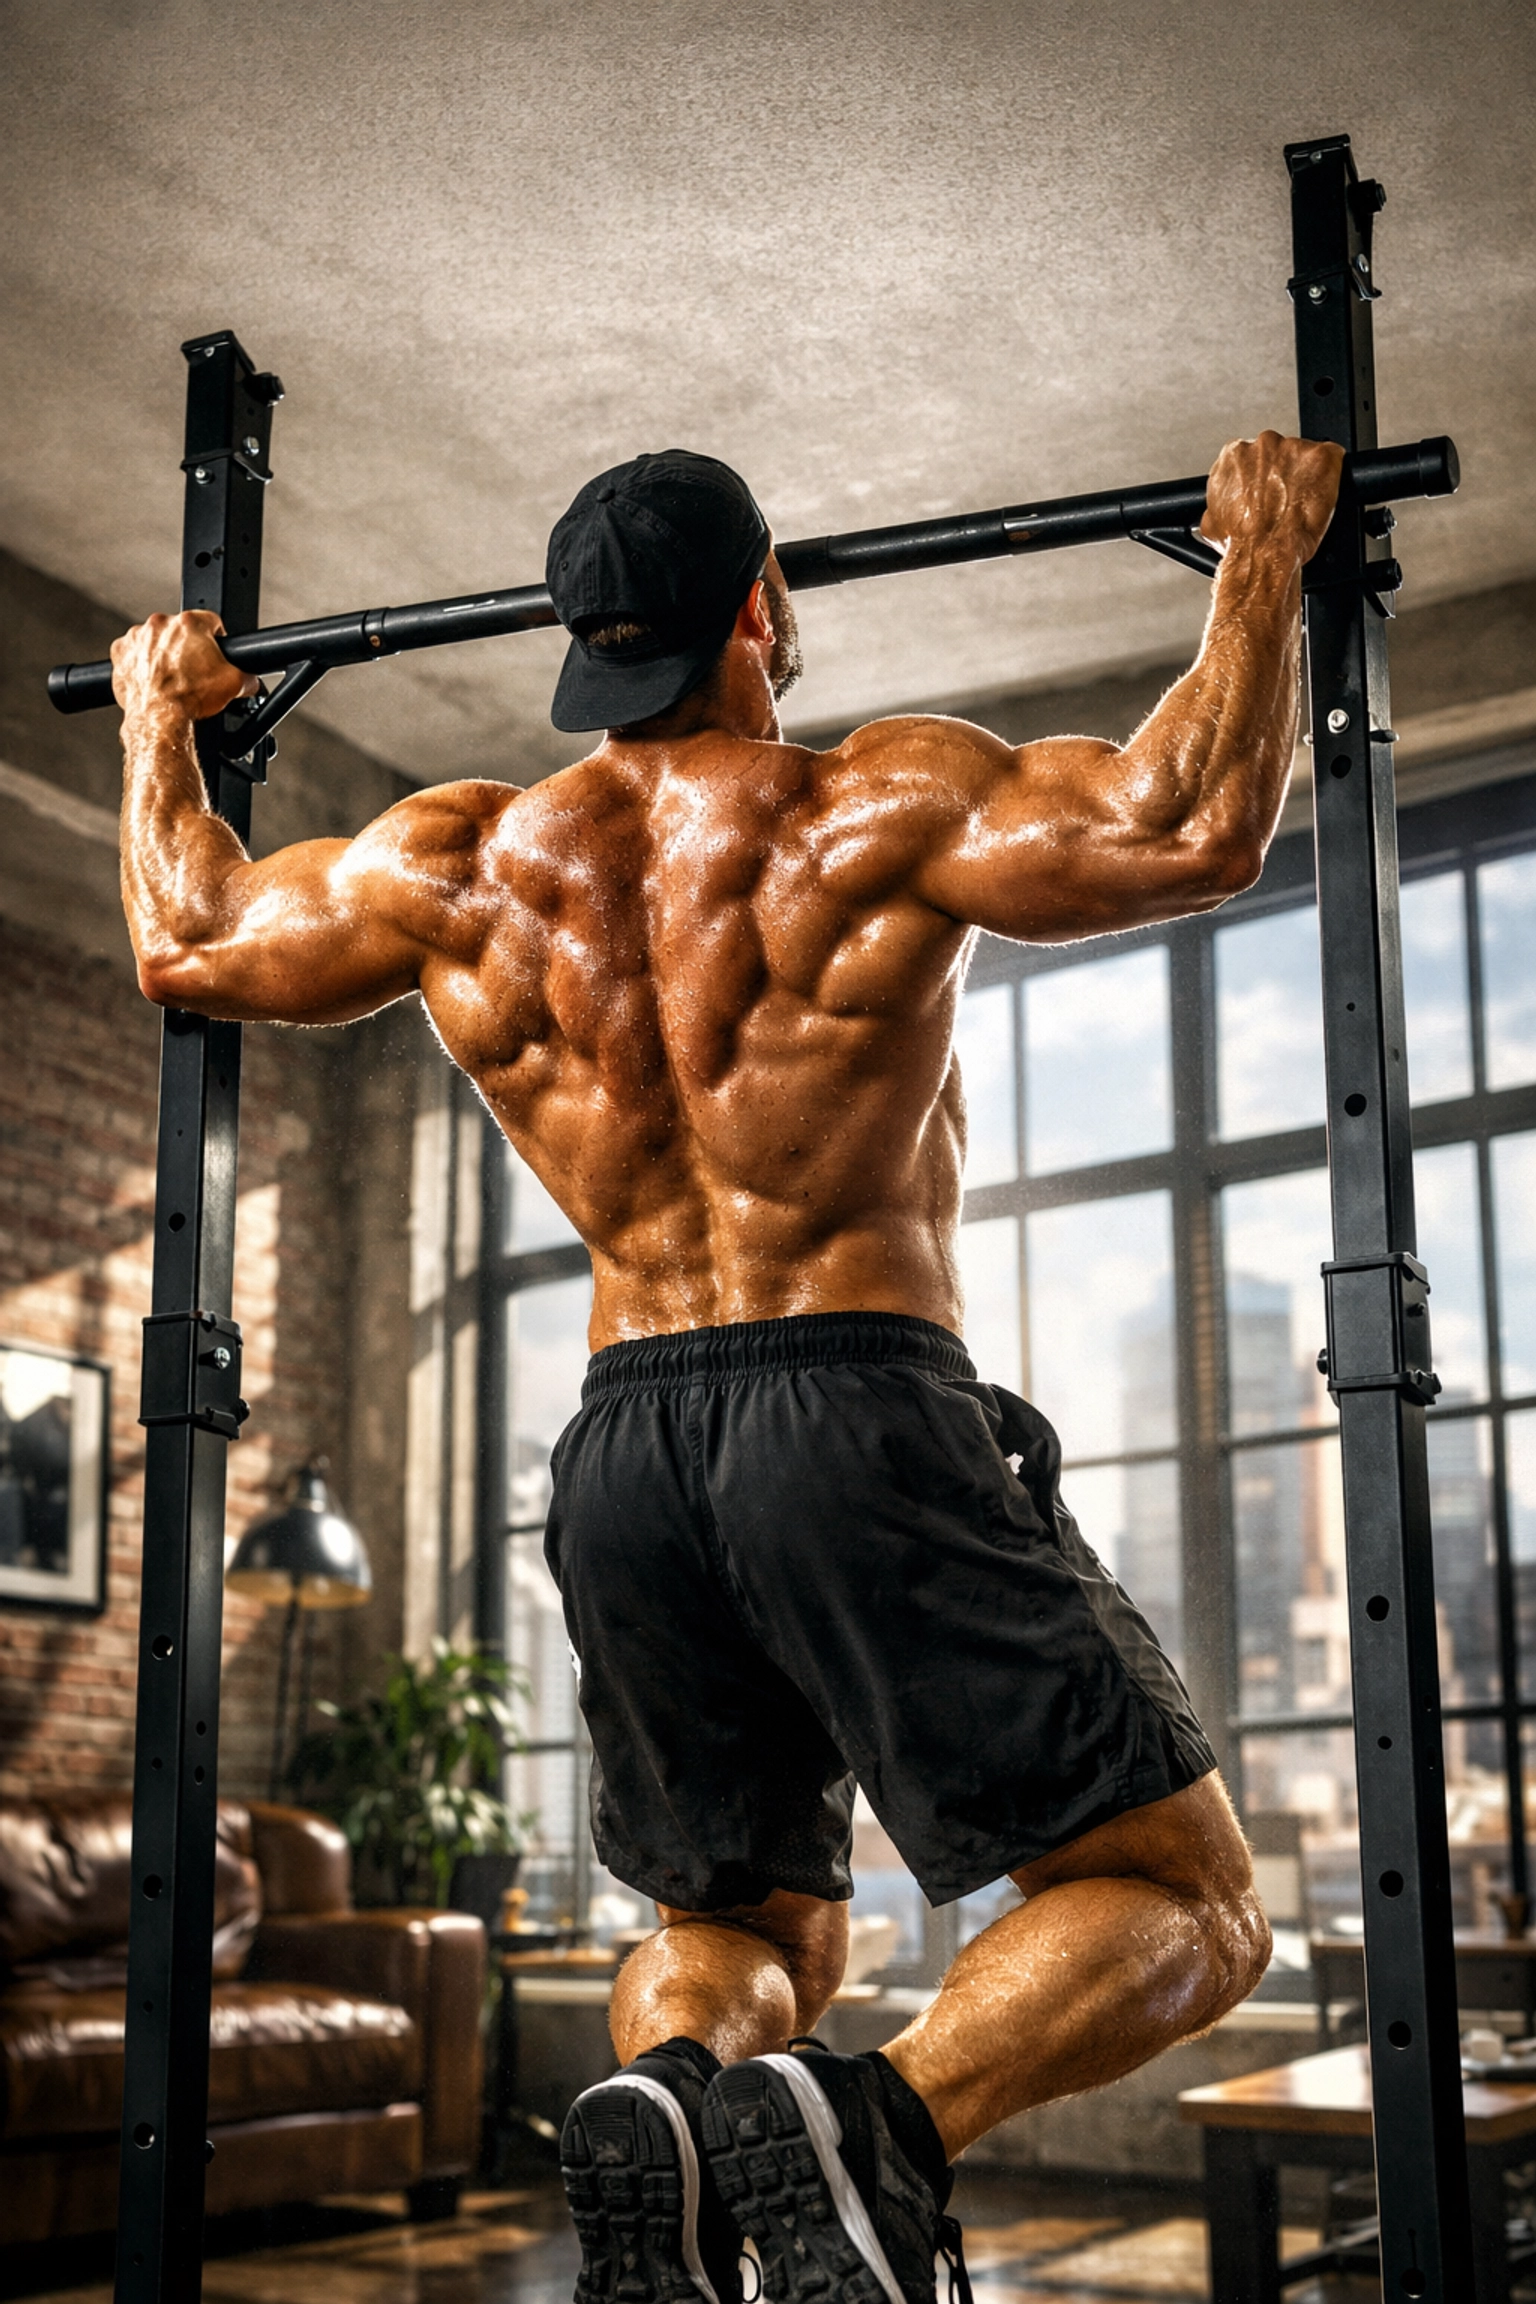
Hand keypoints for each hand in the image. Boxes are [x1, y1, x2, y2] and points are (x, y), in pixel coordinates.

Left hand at [111, 610, 258, 721]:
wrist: (159, 718)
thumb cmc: (189, 699)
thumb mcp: (234, 685)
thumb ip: (248, 677)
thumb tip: (251, 680)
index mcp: (190, 624)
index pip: (211, 621)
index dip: (216, 637)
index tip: (214, 650)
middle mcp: (161, 624)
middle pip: (180, 630)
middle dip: (187, 646)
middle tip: (192, 670)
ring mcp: (138, 636)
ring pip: (155, 639)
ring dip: (163, 652)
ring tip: (171, 676)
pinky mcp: (121, 652)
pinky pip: (133, 651)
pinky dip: (141, 662)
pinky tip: (152, 678)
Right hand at [1200, 431, 1344, 565]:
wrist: (1263, 553)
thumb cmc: (1240, 542)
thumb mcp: (1212, 524)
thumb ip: (1221, 502)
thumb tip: (1224, 509)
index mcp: (1234, 455)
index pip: (1251, 455)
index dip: (1260, 475)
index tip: (1265, 490)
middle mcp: (1263, 445)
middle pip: (1278, 451)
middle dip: (1282, 472)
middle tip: (1284, 499)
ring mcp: (1294, 448)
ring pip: (1304, 455)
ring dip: (1305, 475)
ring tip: (1301, 504)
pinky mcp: (1322, 457)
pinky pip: (1333, 458)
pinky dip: (1330, 476)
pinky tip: (1320, 497)